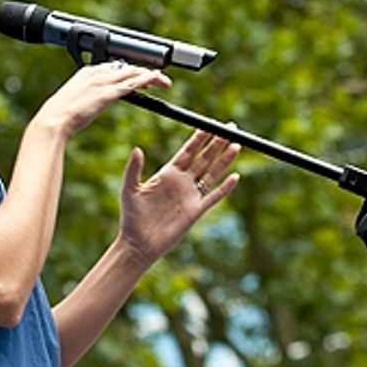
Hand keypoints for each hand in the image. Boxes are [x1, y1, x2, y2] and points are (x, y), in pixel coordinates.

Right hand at [32, 61, 170, 137]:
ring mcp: (103, 82)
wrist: (54, 121)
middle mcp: (96, 73)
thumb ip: (86, 99)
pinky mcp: (108, 93)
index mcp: (86, 72)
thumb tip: (91, 104)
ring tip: (164, 81)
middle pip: (126, 66)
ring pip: (133, 72)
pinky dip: (147, 80)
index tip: (138, 77)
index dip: (128, 71)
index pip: (113, 66)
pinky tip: (157, 81)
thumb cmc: (59, 116)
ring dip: (151, 76)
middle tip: (157, 79)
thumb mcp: (74, 102)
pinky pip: (132, 83)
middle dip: (143, 71)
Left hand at [118, 130, 239, 265]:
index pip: (188, 151)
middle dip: (217, 142)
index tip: (209, 123)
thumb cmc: (131, 217)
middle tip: (229, 127)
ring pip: (212, 173)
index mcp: (168, 173)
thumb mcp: (130, 190)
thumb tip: (136, 149)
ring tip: (236, 144)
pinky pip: (214, 196)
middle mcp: (182, 182)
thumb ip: (134, 169)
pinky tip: (235, 177)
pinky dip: (225, 187)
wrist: (139, 243)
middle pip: (204, 158)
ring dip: (224, 160)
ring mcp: (190, 195)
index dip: (199, 137)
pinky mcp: (196, 211)